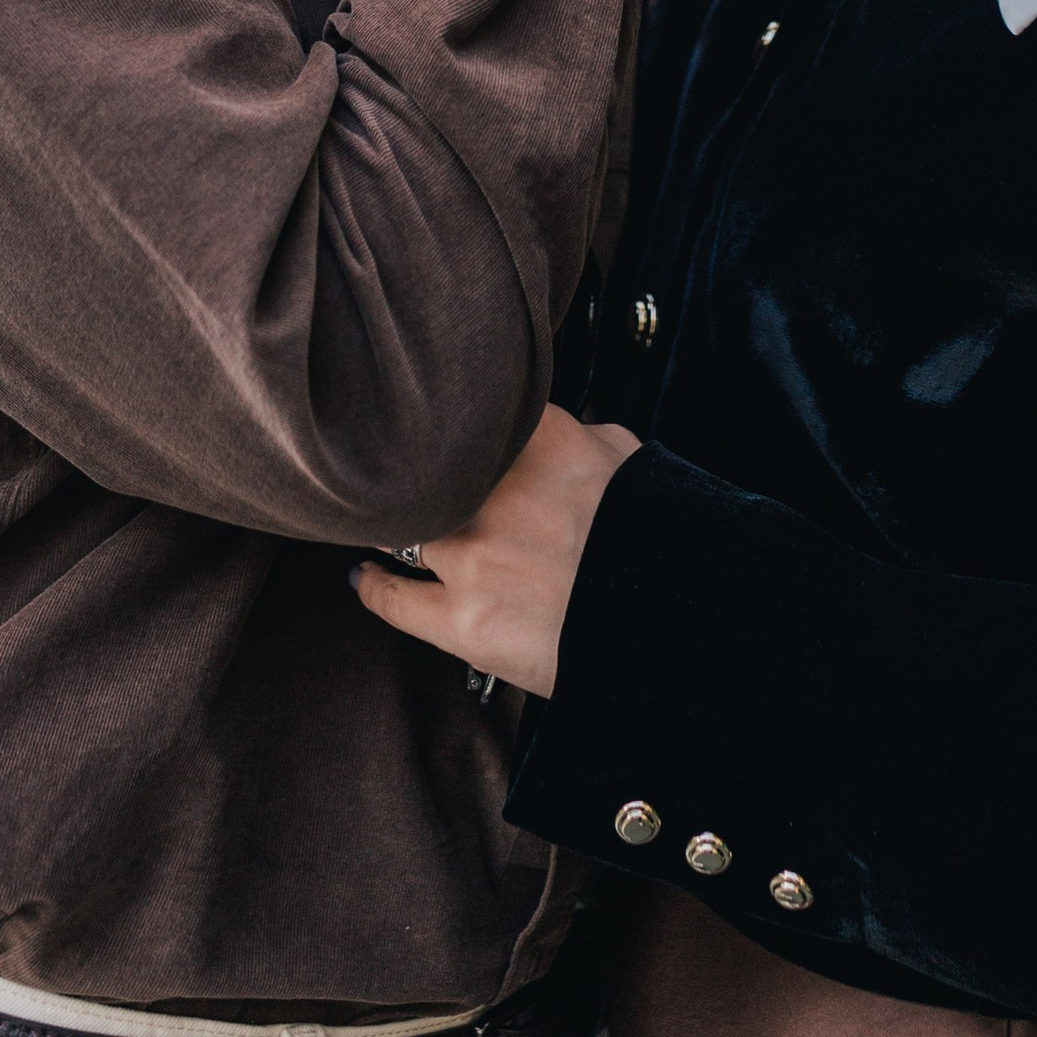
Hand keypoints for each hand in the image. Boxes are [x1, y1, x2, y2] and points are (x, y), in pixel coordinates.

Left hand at [353, 405, 638, 698]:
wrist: (672, 625)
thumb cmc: (657, 541)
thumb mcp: (629, 462)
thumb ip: (581, 436)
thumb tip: (558, 431)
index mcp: (544, 442)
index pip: (475, 412)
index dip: (450, 418)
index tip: (434, 423)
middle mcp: (499, 492)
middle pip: (422, 466)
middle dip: (409, 469)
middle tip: (388, 470)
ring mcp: (475, 557)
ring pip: (398, 526)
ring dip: (392, 523)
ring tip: (375, 521)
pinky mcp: (463, 621)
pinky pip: (392, 599)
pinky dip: (373, 586)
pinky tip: (363, 577)